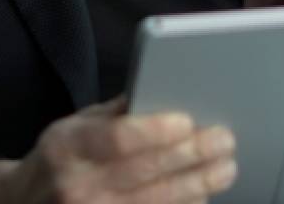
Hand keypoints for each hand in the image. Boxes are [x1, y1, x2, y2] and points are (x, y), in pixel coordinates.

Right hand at [0, 97, 236, 203]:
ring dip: (197, 185)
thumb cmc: (59, 159)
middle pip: (146, 171)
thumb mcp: (74, 126)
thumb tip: (164, 91)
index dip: (156, 131)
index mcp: (67, 147)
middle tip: (224, 141)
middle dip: (192, 155)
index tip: (188, 121)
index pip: (118, 138)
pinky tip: (201, 194)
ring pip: (156, 201)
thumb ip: (116, 113)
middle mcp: (76, 186)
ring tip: (224, 169)